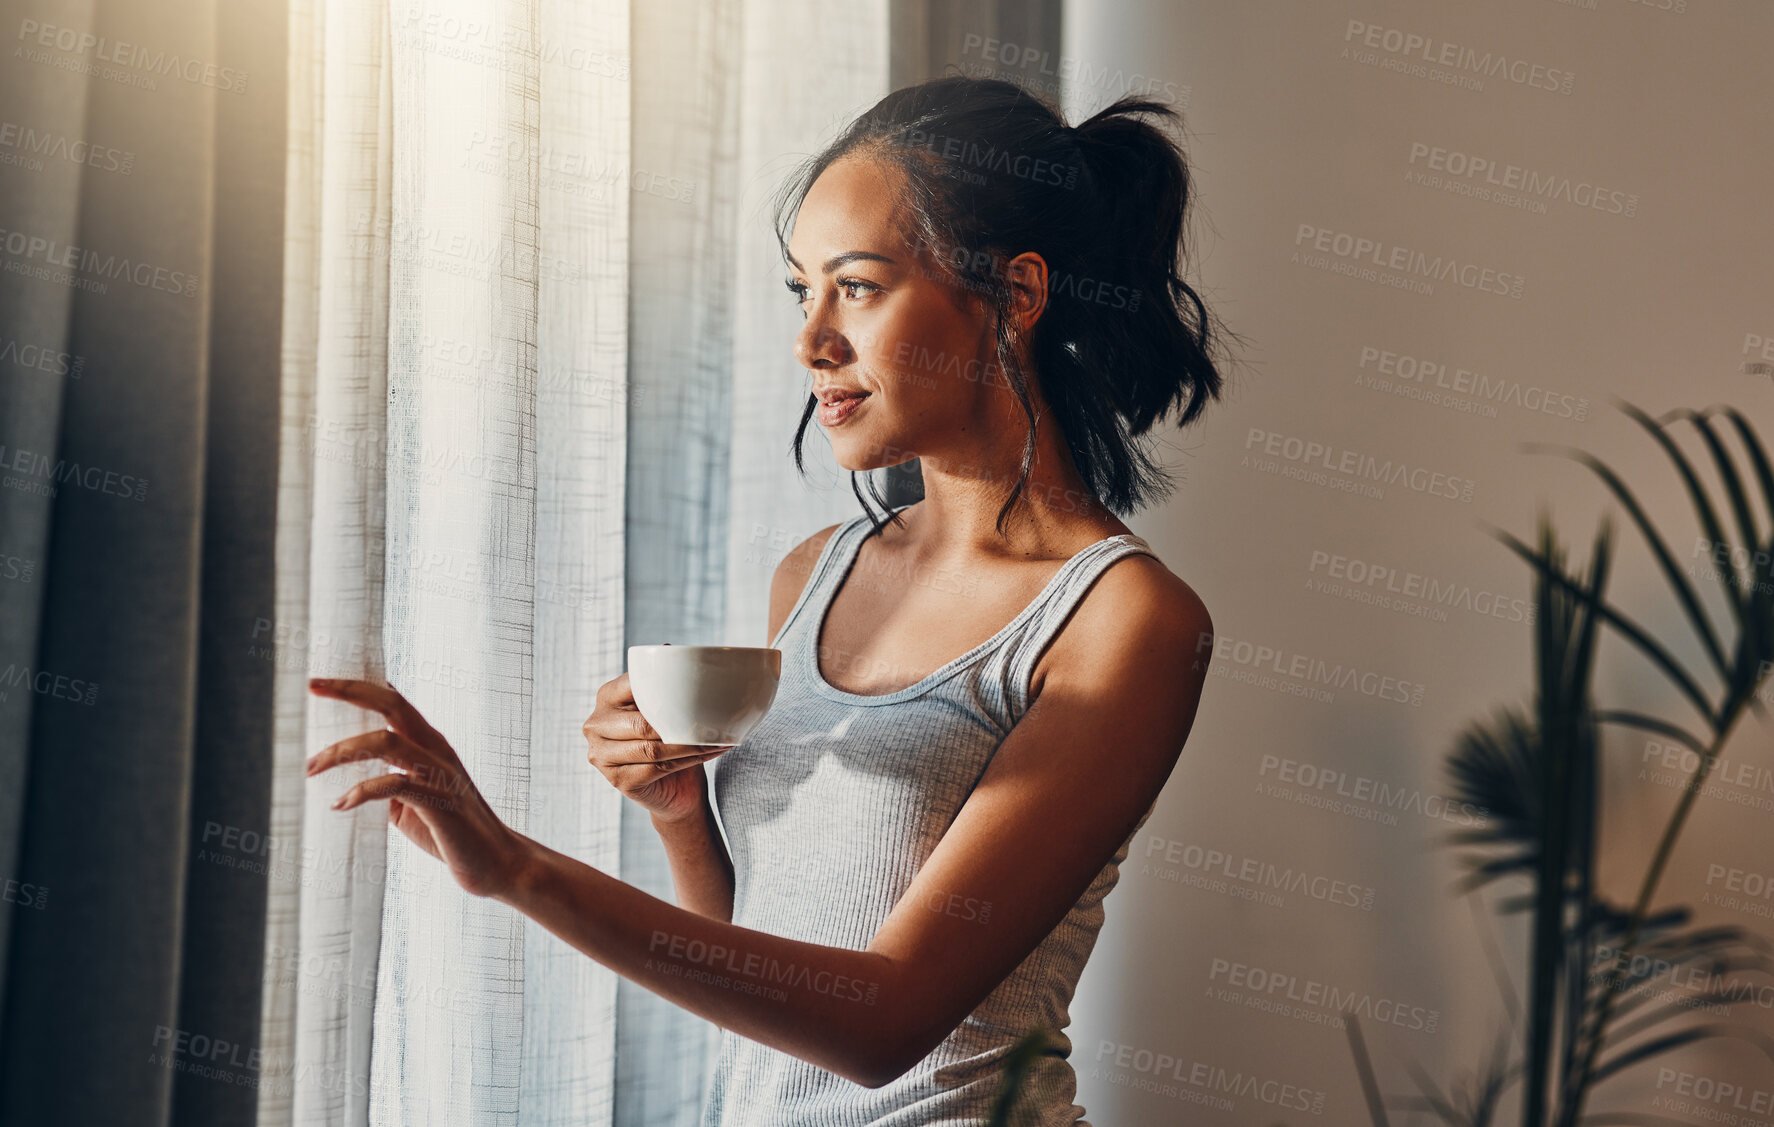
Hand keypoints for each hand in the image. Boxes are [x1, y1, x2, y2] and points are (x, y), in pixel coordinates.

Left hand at [306, 677, 528, 898]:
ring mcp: (440, 774)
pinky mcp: (439, 802)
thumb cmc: (453, 833)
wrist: (498, 862)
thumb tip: (346, 785)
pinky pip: (394, 785)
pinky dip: (361, 792)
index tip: (321, 681)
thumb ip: (388, 785)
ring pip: (386, 742)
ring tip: (311, 768)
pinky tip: (340, 804)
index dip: (358, 687)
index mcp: (431, 744)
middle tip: (313, 686)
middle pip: (392, 705)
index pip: (394, 702)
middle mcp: (436, 750)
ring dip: (342, 750)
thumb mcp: (414, 801)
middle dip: (350, 692)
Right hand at [582, 672, 732, 824]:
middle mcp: (596, 725)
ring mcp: (601, 756)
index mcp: (606, 697)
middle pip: (643, 723)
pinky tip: (709, 752)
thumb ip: (663, 684)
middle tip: (715, 720)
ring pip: (652, 748)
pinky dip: (688, 760)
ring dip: (690, 744)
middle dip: (682, 723)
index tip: (701, 688)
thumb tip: (670, 649)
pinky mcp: (617, 781)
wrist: (674, 787)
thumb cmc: (668, 738)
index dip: (667, 688)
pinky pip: (658, 768)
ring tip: (717, 737)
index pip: (635, 684)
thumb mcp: (665, 707)